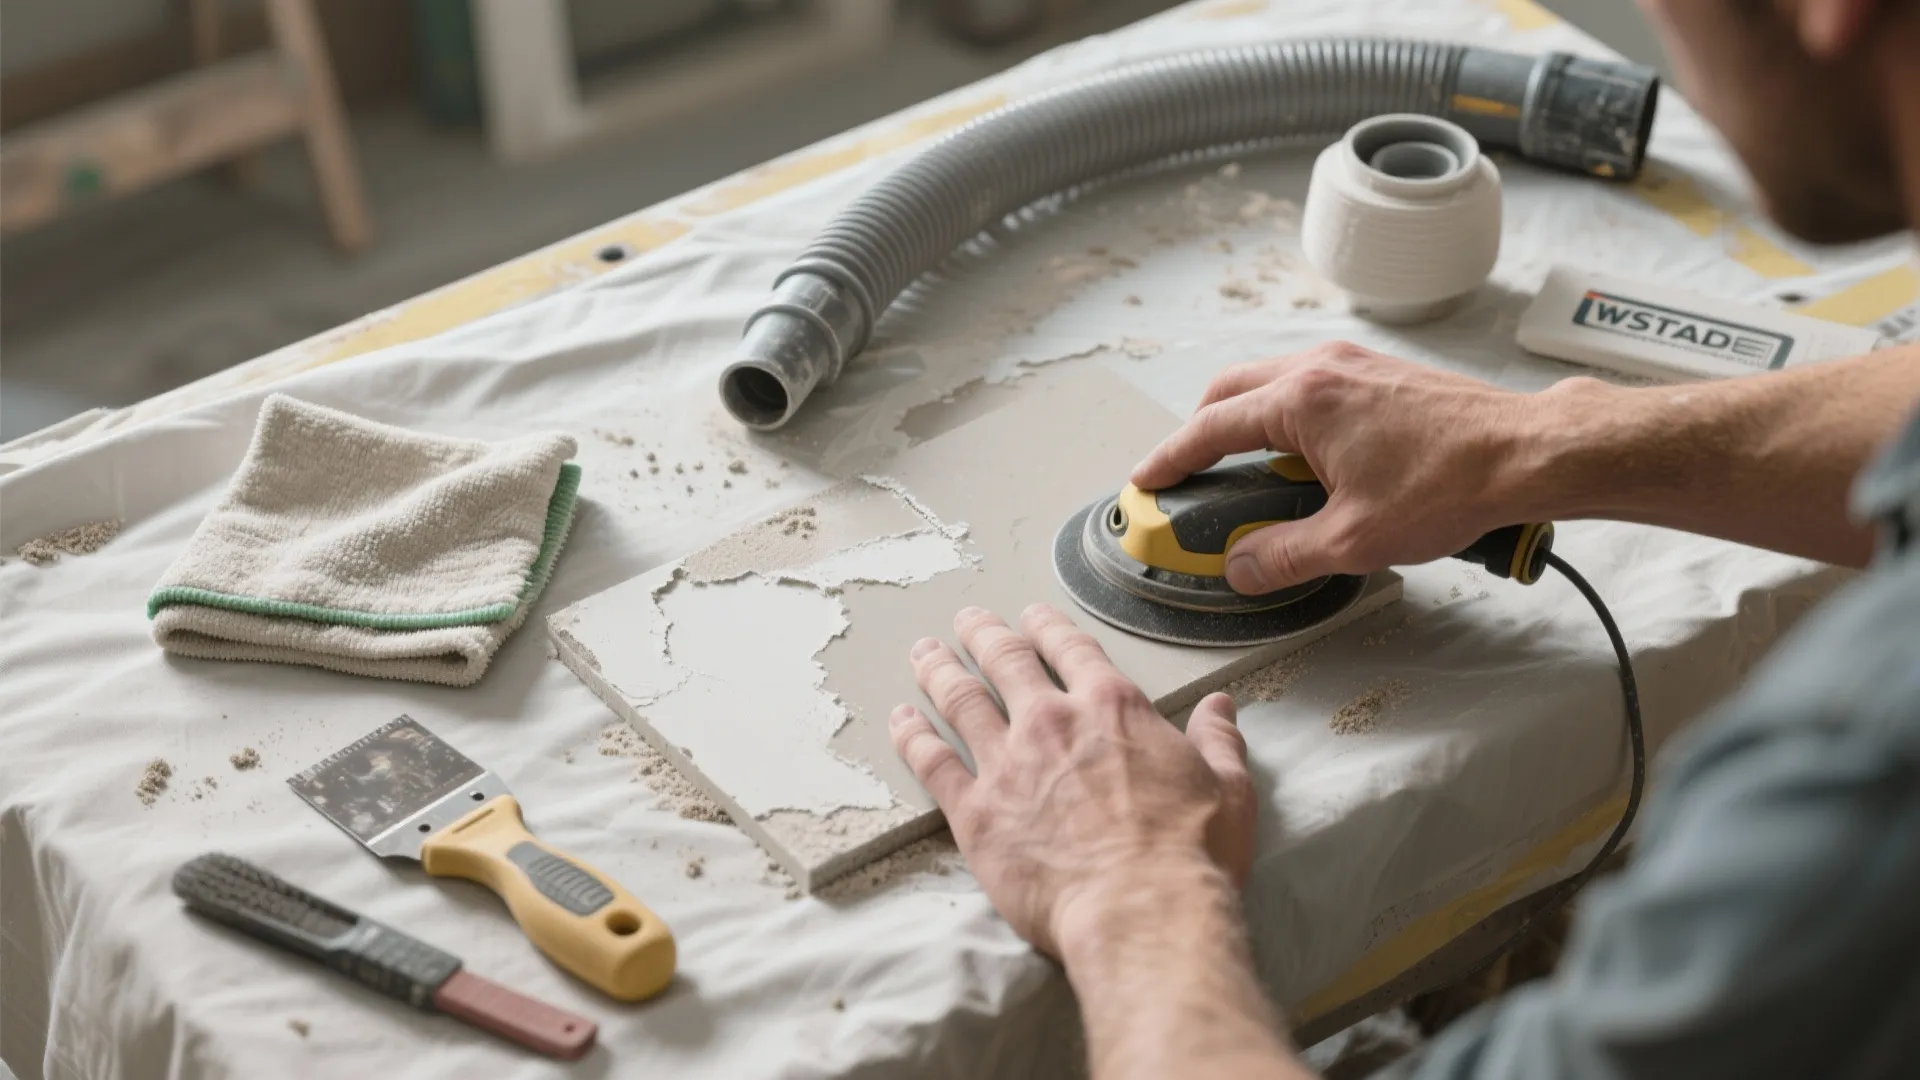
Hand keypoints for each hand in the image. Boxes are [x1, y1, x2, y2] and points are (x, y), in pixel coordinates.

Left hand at [889, 604, 1255, 957]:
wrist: (1141, 909)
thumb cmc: (1190, 855)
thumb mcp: (1228, 789)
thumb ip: (1218, 741)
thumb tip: (1221, 708)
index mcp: (1112, 709)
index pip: (1072, 649)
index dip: (1048, 628)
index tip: (1032, 617)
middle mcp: (1053, 723)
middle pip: (1006, 661)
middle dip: (983, 635)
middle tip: (967, 621)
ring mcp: (1008, 764)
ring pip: (961, 700)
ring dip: (939, 671)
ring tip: (924, 653)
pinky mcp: (976, 811)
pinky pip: (933, 763)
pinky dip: (912, 736)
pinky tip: (900, 720)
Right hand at [1130, 342, 1542, 593]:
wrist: (1527, 452)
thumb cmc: (1452, 484)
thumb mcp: (1354, 540)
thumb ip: (1283, 556)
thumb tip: (1241, 568)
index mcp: (1303, 401)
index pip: (1211, 428)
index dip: (1171, 458)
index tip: (1148, 479)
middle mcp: (1322, 368)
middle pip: (1231, 390)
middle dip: (1200, 431)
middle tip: (1188, 473)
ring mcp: (1354, 364)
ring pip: (1271, 381)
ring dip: (1244, 418)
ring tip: (1242, 467)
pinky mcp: (1381, 374)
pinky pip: (1310, 383)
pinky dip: (1285, 413)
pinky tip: (1302, 454)